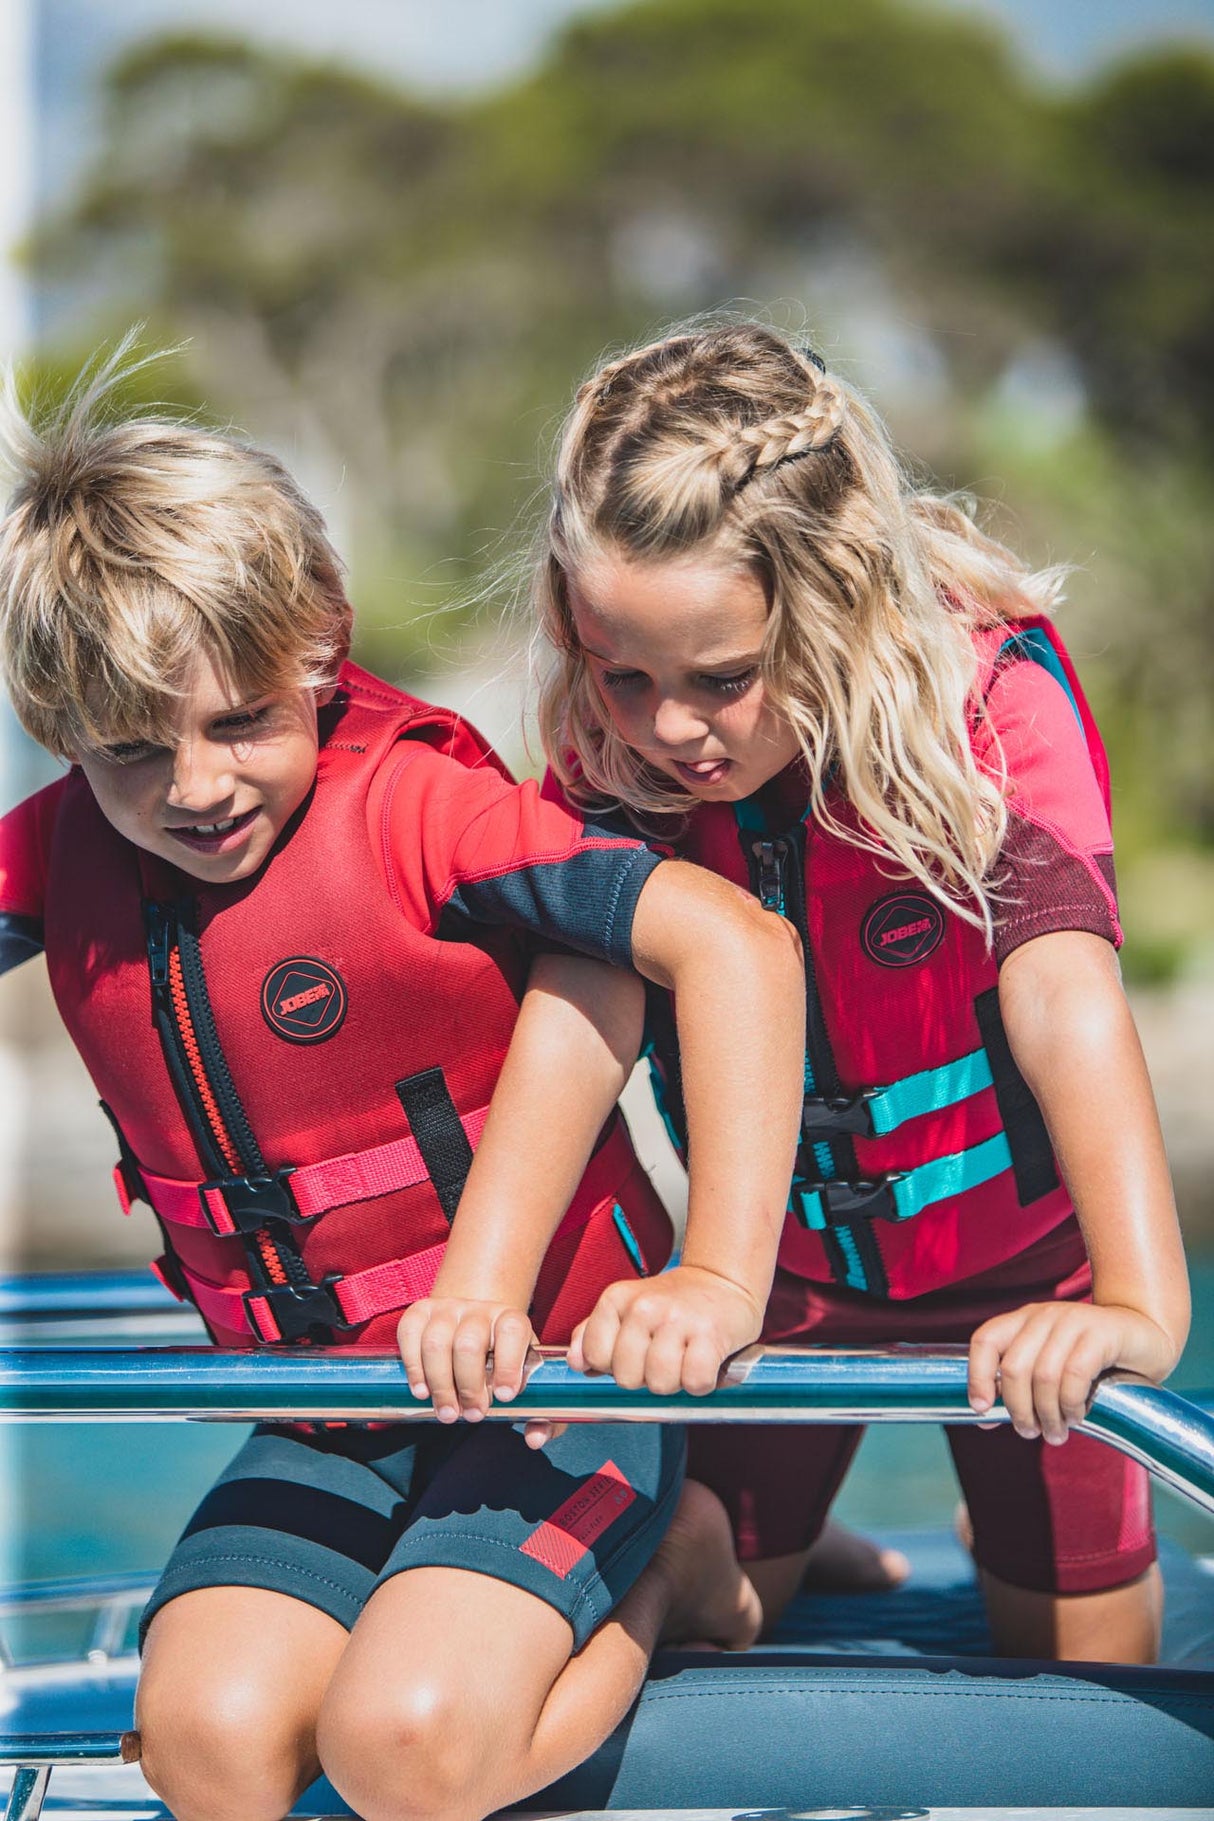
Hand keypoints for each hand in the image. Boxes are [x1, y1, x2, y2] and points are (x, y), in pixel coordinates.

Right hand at [397, 1298, 538, 1424]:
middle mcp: (480, 1310)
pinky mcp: (421, 1312)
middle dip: (468, 1387)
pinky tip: (421, 1391)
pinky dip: (412, 1366)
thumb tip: (534, 1439)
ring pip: (436, 1343)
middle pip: (468, 1344)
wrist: (475, 1326)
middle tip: (472, 1416)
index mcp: (511, 1321)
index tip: (505, 1397)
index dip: (509, 1364)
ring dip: (439, 1385)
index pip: (512, 1332)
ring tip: (447, 1412)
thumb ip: (538, 1414)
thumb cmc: (503, 1362)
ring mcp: (447, 1308)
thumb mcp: (526, 1380)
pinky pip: (410, 1334)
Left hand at [568, 1265, 763, 1396]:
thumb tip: (575, 1362)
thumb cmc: (674, 1303)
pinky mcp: (710, 1334)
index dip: (614, 1366)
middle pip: (626, 1378)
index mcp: (617, 1298)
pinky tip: (704, 1363)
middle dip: (645, 1378)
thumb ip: (595, 1334)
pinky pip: (695, 1383)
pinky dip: (702, 1383)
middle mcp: (644, 1306)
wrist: (724, 1281)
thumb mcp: (627, 1308)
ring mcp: (677, 1319)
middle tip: (664, 1357)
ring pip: (659, 1384)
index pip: (595, 1356)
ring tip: (684, 1359)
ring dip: (675, 1382)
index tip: (635, 1353)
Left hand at [968, 1300, 1176, 1444]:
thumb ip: (1020, 1386)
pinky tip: (1077, 1416)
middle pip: (1014, 1366)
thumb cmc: (1093, 1360)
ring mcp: (1072, 1320)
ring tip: (1056, 1433)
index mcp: (1023, 1320)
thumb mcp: (1051, 1367)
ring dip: (1047, 1414)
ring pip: (1043, 1375)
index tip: (981, 1409)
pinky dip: (1071, 1403)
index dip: (977, 1376)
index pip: (985, 1340)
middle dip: (1018, 1409)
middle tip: (1030, 1433)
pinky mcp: (1101, 1333)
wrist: (1145, 1337)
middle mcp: (1044, 1315)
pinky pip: (1075, 1374)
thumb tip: (983, 1418)